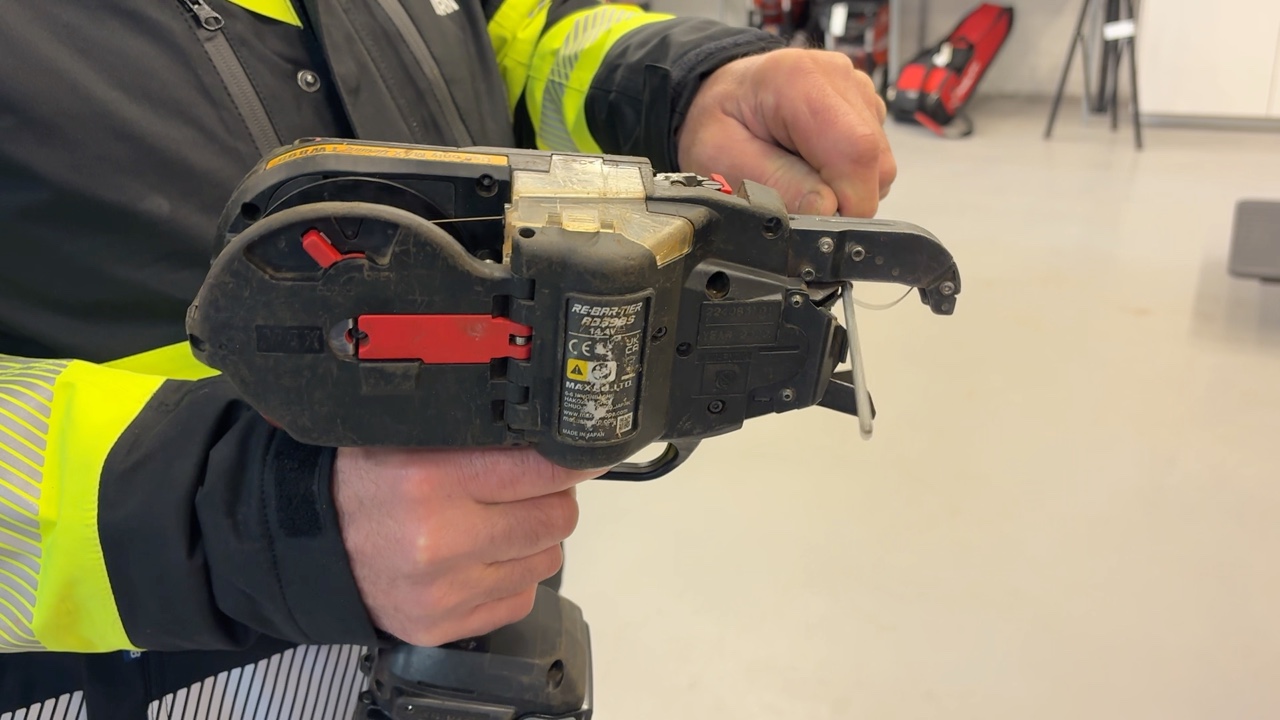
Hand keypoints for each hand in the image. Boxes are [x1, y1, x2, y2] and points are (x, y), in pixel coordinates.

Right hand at [332, 446, 601, 646]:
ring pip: (546, 560)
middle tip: (531, 487)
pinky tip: (482, 557)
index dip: (570, 459)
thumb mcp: (413, 434)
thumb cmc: (366, 480)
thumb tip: (557, 437)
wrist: (311, 542)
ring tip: (499, 522)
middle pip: (556, 518)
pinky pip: (520, 599)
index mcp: (430, 479)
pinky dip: (513, 577)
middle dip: (554, 498)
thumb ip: (480, 434)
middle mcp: (439, 539)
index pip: (542, 469)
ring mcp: (443, 590)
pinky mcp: (443, 625)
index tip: (579, 454)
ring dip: (533, 539)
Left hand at [677, 48, 896, 217]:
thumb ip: (775, 184)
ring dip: (846, 185)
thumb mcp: (723, 160)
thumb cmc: (717, 122)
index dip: (848, 201)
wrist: (723, 96)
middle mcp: (838, 76)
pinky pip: (876, 157)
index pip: (854, 150)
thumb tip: (827, 209)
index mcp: (799, 80)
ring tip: (800, 171)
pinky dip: (848, 172)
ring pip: (881, 164)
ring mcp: (857, 88)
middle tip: (797, 193)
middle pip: (875, 161)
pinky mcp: (866, 104)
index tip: (819, 221)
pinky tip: (815, 161)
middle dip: (844, 196)